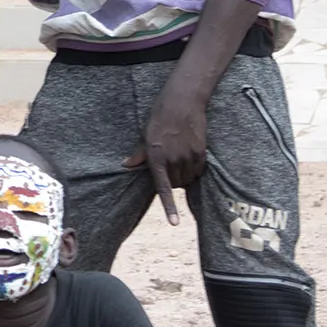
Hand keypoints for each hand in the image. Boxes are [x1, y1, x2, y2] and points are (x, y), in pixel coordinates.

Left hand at [124, 83, 206, 225]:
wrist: (181, 103)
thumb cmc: (159, 119)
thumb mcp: (145, 137)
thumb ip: (139, 155)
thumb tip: (125, 165)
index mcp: (155, 158)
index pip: (163, 188)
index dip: (169, 207)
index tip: (175, 223)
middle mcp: (173, 160)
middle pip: (177, 184)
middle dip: (173, 180)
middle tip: (170, 164)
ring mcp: (188, 156)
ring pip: (188, 178)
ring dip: (185, 174)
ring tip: (180, 157)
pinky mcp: (201, 152)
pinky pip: (199, 170)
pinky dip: (195, 168)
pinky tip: (190, 154)